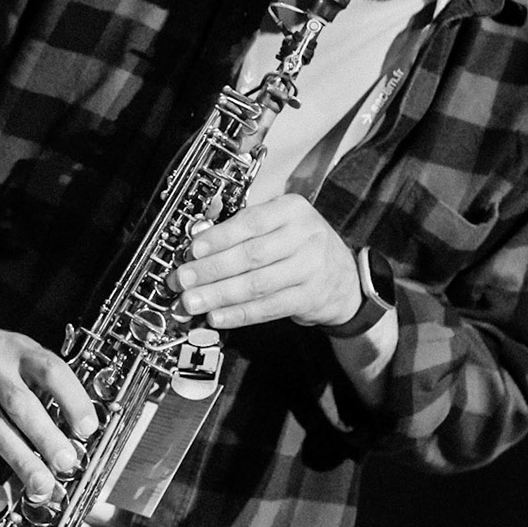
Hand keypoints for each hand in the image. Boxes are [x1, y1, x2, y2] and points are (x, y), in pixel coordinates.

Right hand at [0, 288, 96, 525]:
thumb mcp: (26, 351)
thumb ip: (50, 383)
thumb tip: (81, 426)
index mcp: (19, 352)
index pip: (50, 371)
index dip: (72, 398)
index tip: (89, 427)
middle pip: (20, 404)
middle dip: (45, 436)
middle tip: (66, 462)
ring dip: (20, 461)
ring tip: (41, 486)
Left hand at [171, 193, 360, 330]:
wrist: (345, 277)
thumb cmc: (300, 245)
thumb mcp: (280, 223)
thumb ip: (242, 229)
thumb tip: (196, 242)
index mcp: (292, 209)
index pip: (251, 222)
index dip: (219, 237)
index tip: (191, 250)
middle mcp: (305, 236)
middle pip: (251, 255)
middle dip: (210, 270)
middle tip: (182, 281)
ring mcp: (311, 268)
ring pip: (257, 284)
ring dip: (219, 295)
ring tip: (192, 302)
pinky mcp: (310, 298)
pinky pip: (268, 308)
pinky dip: (239, 314)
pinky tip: (217, 317)